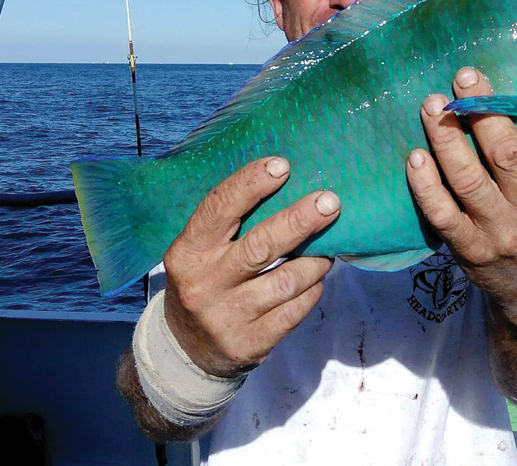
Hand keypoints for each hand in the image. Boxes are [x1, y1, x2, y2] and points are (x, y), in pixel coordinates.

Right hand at [162, 157, 336, 377]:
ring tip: (330, 247)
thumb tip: (284, 181)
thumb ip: (231, 223)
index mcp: (188, 252)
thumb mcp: (200, 250)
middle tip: (330, 202)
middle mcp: (204, 284)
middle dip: (299, 220)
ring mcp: (226, 317)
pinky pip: (294, 312)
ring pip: (285, 282)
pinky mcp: (249, 344)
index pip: (218, 209)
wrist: (186, 350)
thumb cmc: (204, 280)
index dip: (250, 183)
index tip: (282, 165)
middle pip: (260, 246)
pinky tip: (317, 278)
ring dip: (315, 261)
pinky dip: (312, 290)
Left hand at [406, 62, 516, 317]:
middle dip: (484, 109)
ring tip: (433, 103)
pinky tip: (415, 156)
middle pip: (508, 153)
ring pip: (468, 178)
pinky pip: (440, 212)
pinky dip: (424, 184)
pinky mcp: (469, 251)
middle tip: (465, 76)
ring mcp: (502, 234)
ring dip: (446, 137)